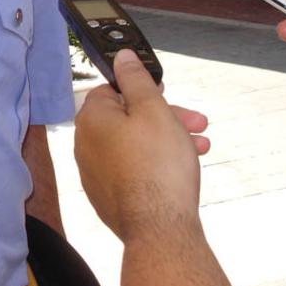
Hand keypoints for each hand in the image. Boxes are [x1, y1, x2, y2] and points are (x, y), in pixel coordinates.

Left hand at [74, 49, 209, 242]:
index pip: (112, 90)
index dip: (143, 90)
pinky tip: (181, 169)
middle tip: (196, 122)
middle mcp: (85, 145)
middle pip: (127, 119)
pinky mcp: (109, 197)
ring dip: (167, 140)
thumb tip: (123, 57)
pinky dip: (155, 164)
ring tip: (200, 146)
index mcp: (91, 119)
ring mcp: (95, 174)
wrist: (159, 228)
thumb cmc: (158, 167)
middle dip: (165, 117)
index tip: (165, 94)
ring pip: (134, 145)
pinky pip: (133, 170)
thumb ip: (137, 80)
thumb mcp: (153, 110)